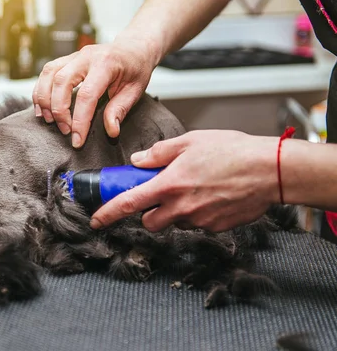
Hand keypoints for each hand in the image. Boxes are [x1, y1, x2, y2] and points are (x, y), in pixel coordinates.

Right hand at [32, 35, 161, 147]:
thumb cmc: (135, 70)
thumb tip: (111, 131)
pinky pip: (46, 72)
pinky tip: (43, 108)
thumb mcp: (135, 91)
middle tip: (65, 131)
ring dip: (44, 100)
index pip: (87, 95)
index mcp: (106, 63)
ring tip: (50, 121)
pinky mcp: (66, 59)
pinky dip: (40, 90)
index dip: (80, 120)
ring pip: (49, 74)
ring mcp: (74, 55)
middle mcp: (87, 56)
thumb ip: (120, 110)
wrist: (133, 48)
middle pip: (62, 82)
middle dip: (59, 110)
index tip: (77, 140)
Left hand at [90, 130, 280, 231]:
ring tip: (193, 189)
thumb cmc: (233, 151)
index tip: (96, 219)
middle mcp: (182, 207)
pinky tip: (210, 195)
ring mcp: (200, 220)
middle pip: (150, 222)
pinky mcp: (216, 227)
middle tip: (158, 195)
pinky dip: (197, 213)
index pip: (129, 204)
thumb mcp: (190, 142)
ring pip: (175, 223)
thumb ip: (159, 153)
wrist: (270, 170)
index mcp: (169, 185)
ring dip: (174, 212)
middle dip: (148, 213)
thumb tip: (138, 160)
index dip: (108, 213)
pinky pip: (197, 224)